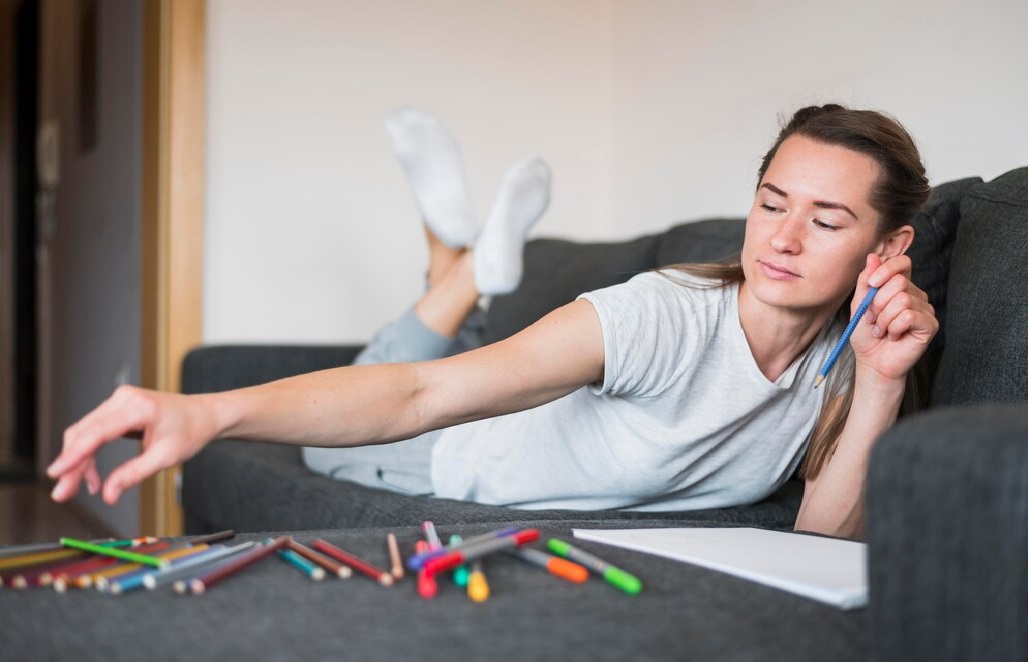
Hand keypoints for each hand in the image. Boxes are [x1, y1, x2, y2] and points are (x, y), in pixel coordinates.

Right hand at [47, 385, 219, 504]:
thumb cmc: (191, 431)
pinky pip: (94, 430)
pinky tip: (93, 475)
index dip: (73, 454)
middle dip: (72, 465)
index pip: (97, 432)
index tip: (56, 472)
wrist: (205, 414)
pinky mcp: (117, 407)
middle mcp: (124, 398)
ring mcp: (119, 400)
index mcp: (138, 407)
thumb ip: (135, 474)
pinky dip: (89, 452)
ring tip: (84, 488)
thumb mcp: (166, 457)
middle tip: (64, 494)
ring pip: (85, 432)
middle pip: (85, 433)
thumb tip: (108, 494)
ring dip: (79, 461)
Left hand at [849, 253, 938, 383]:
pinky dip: (894, 327)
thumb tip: (873, 257)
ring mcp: (925, 309)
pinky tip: (893, 336)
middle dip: (878, 303)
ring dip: (883, 319)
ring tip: (882, 330)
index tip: (872, 283)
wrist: (872, 361)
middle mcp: (915, 294)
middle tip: (873, 320)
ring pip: (902, 300)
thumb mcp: (859, 304)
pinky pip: (909, 316)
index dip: (887, 268)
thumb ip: (865, 281)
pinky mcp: (930, 324)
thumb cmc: (866, 334)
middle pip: (898, 282)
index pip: (903, 262)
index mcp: (900, 286)